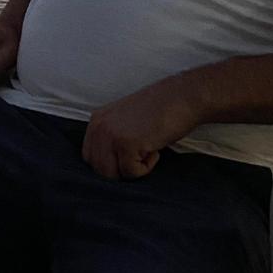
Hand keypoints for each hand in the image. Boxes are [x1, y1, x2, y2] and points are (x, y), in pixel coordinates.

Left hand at [82, 78, 202, 179]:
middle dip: (120, 169)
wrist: (183, 97)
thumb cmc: (160, 109)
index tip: (127, 157)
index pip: (89, 157)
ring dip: (132, 169)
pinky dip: (146, 167)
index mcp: (97, 120)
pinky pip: (131, 172)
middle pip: (98, 169)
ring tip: (146, 150)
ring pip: (112, 175)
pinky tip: (154, 149)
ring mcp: (111, 135)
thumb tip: (108, 166)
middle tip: (139, 154)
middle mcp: (99, 127)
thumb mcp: (125, 119)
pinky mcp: (126, 144)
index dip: (110, 164)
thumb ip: (111, 137)